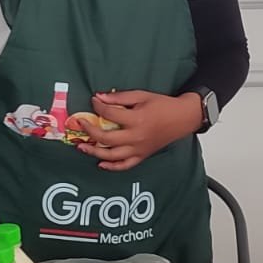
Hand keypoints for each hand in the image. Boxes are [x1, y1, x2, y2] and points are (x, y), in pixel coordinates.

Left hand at [75, 90, 201, 171]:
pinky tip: (101, 164)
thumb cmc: (162, 105)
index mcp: (136, 119)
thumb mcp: (141, 95)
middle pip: (106, 138)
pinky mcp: (142, 156)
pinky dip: (112, 167)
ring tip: (81, 147)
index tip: (93, 101)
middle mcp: (136, 137)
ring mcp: (139, 149)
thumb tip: (99, 97)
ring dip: (94, 152)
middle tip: (80, 124)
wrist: (182, 118)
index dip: (98, 106)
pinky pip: (125, 165)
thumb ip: (119, 98)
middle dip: (90, 131)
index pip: (109, 114)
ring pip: (112, 156)